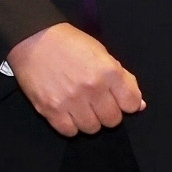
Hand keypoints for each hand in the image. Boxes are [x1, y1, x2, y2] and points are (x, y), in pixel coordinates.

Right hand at [6, 22, 145, 136]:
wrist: (33, 39)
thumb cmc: (70, 43)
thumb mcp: (102, 53)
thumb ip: (123, 79)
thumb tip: (138, 105)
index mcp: (108, 71)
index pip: (131, 104)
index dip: (126, 103)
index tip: (116, 98)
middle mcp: (92, 88)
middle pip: (113, 120)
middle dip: (107, 112)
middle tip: (96, 101)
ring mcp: (71, 101)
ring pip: (92, 129)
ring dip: (89, 120)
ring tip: (80, 107)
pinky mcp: (51, 110)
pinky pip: (69, 132)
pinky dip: (71, 125)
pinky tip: (67, 112)